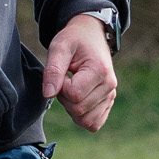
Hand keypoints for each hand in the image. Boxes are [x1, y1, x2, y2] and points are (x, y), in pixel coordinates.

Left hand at [40, 14, 116, 130]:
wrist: (90, 35)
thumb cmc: (74, 39)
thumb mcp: (59, 47)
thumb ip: (52, 70)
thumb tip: (48, 94)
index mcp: (99, 70)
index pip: (74, 95)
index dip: (61, 86)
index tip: (63, 73)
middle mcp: (110, 85)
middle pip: (79, 110)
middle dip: (65, 98)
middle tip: (65, 80)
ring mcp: (110, 95)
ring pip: (86, 120)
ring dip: (72, 108)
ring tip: (72, 87)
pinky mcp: (108, 102)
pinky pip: (94, 123)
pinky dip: (81, 116)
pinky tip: (77, 99)